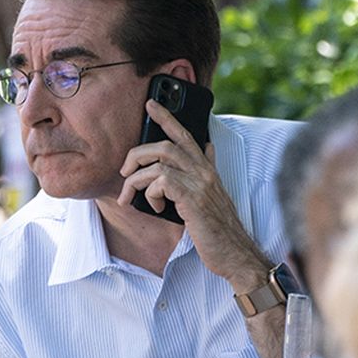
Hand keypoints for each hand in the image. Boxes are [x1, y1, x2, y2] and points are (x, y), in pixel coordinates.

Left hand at [119, 101, 269, 289]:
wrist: (234, 252)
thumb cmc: (218, 228)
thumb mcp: (212, 195)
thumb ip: (206, 170)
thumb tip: (207, 146)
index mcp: (206, 168)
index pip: (186, 134)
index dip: (167, 117)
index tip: (150, 104)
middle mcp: (204, 171)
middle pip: (164, 144)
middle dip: (137, 154)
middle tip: (124, 170)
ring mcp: (199, 183)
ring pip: (158, 161)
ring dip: (136, 178)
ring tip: (130, 195)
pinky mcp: (192, 197)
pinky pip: (161, 181)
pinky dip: (150, 194)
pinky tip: (158, 209)